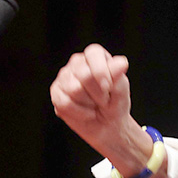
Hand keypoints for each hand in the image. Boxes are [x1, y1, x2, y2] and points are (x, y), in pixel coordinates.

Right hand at [50, 43, 140, 166]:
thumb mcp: (121, 89)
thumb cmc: (116, 102)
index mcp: (96, 56)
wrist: (107, 124)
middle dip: (97, 93)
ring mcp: (64, 76)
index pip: (93, 53)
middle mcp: (78, 62)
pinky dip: (79, 112)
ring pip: (73, 89)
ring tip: (94, 104)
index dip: (101, 71)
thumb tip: (121, 63)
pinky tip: (86, 112)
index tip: (108, 87)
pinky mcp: (56, 92)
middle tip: (104, 99)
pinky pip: (64, 103)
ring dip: (89, 103)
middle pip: (83, 74)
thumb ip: (118, 75)